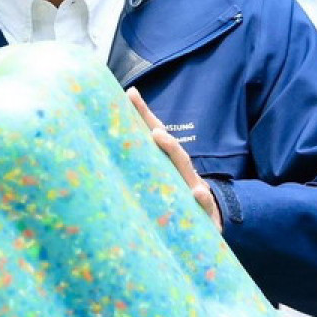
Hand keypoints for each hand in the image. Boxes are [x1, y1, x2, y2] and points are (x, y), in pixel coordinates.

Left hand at [127, 87, 221, 230]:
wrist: (207, 221)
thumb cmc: (175, 195)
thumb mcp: (157, 179)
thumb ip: (137, 158)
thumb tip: (109, 139)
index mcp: (169, 163)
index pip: (157, 136)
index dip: (144, 115)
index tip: (130, 94)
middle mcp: (182, 172)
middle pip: (173, 150)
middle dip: (163, 137)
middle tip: (151, 128)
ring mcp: (195, 189)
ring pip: (187, 171)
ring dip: (175, 154)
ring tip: (162, 139)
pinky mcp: (204, 211)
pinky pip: (204, 205)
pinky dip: (202, 198)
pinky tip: (197, 194)